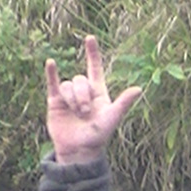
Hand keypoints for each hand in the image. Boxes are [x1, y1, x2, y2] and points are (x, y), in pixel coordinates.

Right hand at [44, 35, 142, 165]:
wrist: (79, 151)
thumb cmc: (98, 136)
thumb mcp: (112, 118)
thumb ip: (124, 103)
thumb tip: (139, 89)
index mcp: (98, 93)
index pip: (95, 68)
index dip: (93, 53)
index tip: (90, 38)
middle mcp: (83, 92)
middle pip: (80, 80)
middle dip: (82, 95)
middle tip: (85, 112)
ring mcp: (68, 96)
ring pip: (68, 85)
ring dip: (72, 98)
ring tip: (76, 113)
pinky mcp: (55, 102)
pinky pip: (53, 83)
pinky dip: (51, 73)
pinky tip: (51, 63)